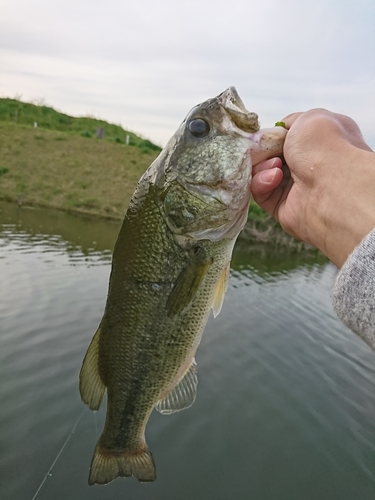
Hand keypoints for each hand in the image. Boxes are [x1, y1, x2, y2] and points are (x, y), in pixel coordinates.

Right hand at [251, 109, 374, 266]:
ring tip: (276, 166)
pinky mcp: (283, 207)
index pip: (290, 136)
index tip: (265, 135)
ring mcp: (297, 187)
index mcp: (322, 142)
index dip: (274, 135)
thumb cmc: (324, 149)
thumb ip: (291, 122)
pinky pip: (261, 193)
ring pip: (263, 174)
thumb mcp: (309, 118)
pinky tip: (275, 178)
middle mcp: (311, 165)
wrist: (331, 188)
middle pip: (272, 155)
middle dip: (264, 151)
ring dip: (263, 166)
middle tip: (262, 150)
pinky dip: (261, 183)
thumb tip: (279, 133)